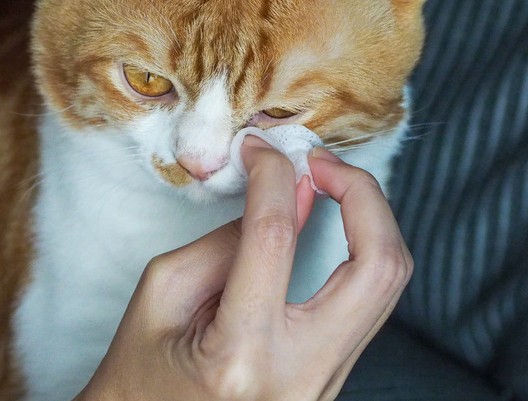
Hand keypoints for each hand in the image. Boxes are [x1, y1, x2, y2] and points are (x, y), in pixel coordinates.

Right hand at [77, 138, 412, 400]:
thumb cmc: (139, 375)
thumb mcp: (163, 294)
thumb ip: (231, 239)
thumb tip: (292, 194)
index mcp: (240, 356)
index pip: (275, 237)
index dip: (272, 175)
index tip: (263, 150)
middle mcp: (300, 376)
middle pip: (377, 266)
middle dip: (363, 193)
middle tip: (324, 162)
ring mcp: (325, 383)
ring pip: (388, 285)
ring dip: (371, 220)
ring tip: (330, 185)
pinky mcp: (333, 379)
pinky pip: (370, 305)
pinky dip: (361, 252)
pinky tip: (335, 226)